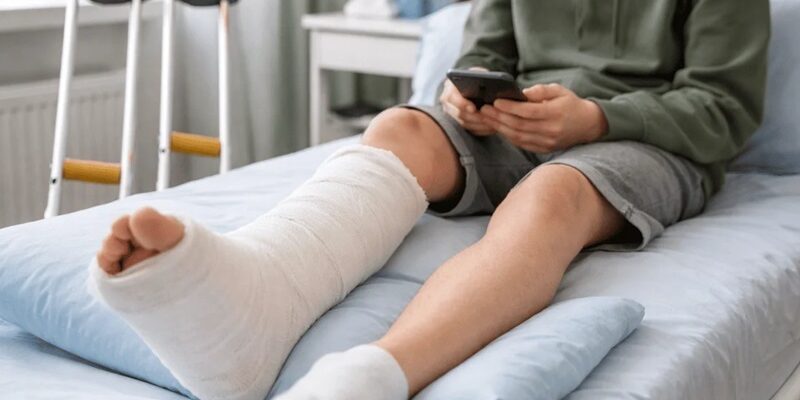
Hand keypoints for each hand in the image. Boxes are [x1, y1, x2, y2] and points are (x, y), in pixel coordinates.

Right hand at [439, 68, 494, 135]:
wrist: (469, 86)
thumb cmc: (475, 78)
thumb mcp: (477, 73)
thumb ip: (480, 76)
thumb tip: (489, 83)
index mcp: (449, 89)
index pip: (452, 98)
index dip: (463, 104)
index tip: (474, 108)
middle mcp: (447, 103)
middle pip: (459, 114)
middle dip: (475, 117)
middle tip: (488, 118)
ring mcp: (451, 115)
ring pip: (464, 124)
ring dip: (479, 125)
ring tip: (493, 124)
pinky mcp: (458, 124)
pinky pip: (468, 130)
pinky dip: (480, 130)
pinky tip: (492, 128)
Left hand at [480, 83, 608, 152]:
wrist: (588, 125)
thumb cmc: (570, 103)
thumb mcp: (559, 90)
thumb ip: (540, 90)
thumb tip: (521, 93)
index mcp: (556, 113)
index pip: (528, 111)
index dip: (510, 107)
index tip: (496, 101)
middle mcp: (551, 130)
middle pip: (519, 125)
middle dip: (499, 117)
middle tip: (484, 109)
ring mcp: (547, 142)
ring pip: (518, 136)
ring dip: (500, 127)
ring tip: (487, 118)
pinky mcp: (544, 149)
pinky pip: (522, 144)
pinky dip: (508, 136)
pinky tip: (498, 127)